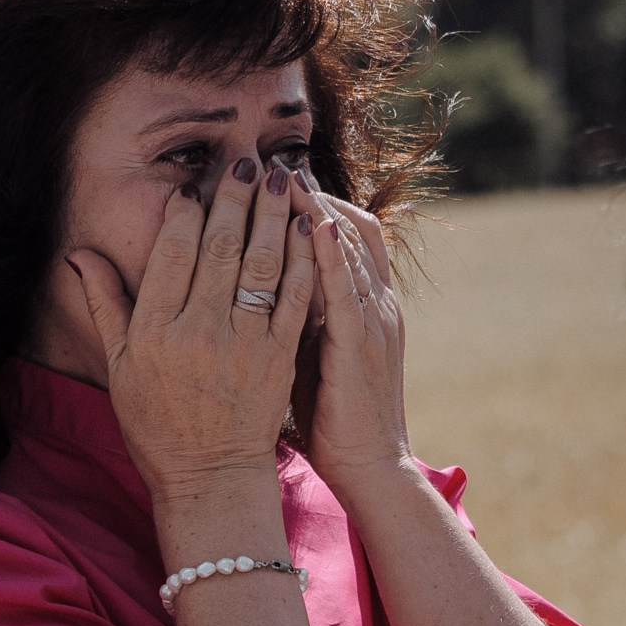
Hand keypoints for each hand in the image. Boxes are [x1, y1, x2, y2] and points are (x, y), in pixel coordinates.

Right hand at [70, 155, 316, 501]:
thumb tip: (79, 253)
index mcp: (154, 331)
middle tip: (245, 160)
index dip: (186, 211)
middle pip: (218, 248)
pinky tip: (307, 228)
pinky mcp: (279, 358)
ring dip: (271, 216)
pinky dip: (304, 261)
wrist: (209, 478)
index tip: (196, 182)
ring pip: (260, 266)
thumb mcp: (119, 366)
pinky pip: (295, 299)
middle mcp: (198, 332)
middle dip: (234, 198)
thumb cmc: (157, 424)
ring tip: (279, 177)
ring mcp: (242, 345)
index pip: (172, 253)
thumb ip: (104, 304)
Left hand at [303, 189, 413, 497]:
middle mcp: (374, 301)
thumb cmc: (331, 413)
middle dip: (311, 196)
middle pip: (346, 229)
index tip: (273, 178)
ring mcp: (374, 319)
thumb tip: (251, 281)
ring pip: (350, 250)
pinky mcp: (365, 344)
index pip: (341, 236)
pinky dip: (336, 256)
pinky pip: (351, 290)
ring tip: (290, 177)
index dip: (312, 204)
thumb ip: (291, 312)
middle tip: (274, 162)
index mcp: (361, 303)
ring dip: (321, 211)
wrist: (368, 463)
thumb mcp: (308, 350)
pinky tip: (318, 227)